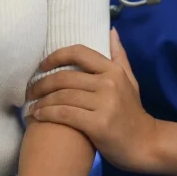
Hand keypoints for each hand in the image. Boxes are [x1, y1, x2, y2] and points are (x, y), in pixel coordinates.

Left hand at [28, 29, 159, 172]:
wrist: (146, 144)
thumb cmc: (133, 113)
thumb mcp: (130, 81)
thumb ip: (119, 56)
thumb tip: (111, 31)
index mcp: (114, 70)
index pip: (79, 52)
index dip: (55, 56)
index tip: (42, 66)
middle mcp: (109, 83)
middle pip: (65, 77)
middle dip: (42, 84)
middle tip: (29, 92)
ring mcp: (105, 103)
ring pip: (62, 96)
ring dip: (42, 101)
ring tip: (31, 107)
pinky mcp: (98, 124)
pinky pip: (65, 114)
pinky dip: (47, 114)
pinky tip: (38, 117)